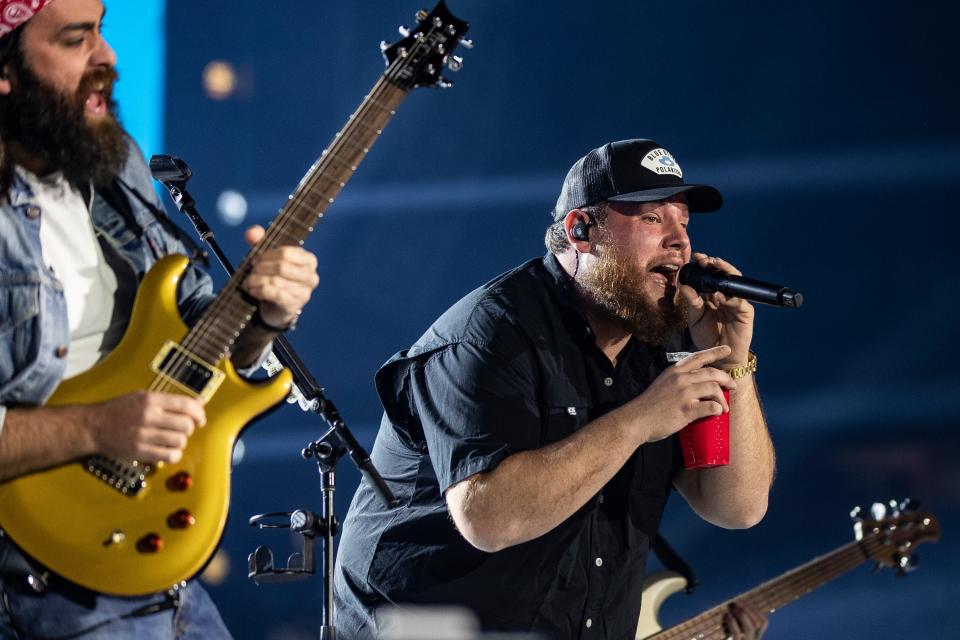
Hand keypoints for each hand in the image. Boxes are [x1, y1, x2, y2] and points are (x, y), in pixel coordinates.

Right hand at [87, 391, 205, 462]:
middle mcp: (147, 416)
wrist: (94, 426)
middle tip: (184, 429)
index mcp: (150, 400)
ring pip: (180, 441)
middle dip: (191, 428)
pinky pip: (170, 456)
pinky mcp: (139, 451)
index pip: (186, 405)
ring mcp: (143, 435)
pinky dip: (174, 454)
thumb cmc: (120, 410)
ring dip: (181, 441)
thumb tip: (200, 402)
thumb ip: (171, 400)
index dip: (199, 412)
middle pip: (186, 424)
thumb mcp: (143, 397)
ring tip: (173, 439)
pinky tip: (168, 450)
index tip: (200, 418)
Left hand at [242, 225, 319, 328]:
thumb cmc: (274, 277)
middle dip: (260, 269)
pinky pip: (275, 294)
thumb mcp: (267, 257)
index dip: (266, 255)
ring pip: (275, 281)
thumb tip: (252, 232)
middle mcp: (311, 276)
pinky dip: (259, 291)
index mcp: (309, 260)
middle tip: (250, 272)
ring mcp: (305, 292)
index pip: (285, 253)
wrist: (277, 307)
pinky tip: (253, 291)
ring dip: (256, 281)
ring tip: (248, 282)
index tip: (254, 260)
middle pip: (281, 267)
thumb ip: (259, 241)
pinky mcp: (295, 305)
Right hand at [627, 346, 735, 442]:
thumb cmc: (649, 405)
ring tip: (724, 407)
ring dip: (723, 398)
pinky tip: (716, 413)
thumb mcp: (663, 383)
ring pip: (714, 388)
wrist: (637, 419)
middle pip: (712, 373)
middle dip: (726, 379)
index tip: (727, 349)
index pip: (698, 357)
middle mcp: (680, 378)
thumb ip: (678, 380)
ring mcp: (684, 393)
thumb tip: (697, 385)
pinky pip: (710, 406)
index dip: (714, 352)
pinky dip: (717, 409)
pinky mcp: (686, 409)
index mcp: (675, 371)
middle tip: (733, 385)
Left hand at [679, 253, 754, 365]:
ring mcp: (736, 302)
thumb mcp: (694, 319)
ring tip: (714, 267)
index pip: (710, 276)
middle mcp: (725, 296)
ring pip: (734, 283)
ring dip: (724, 274)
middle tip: (705, 259)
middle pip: (724, 275)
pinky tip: (719, 295)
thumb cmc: (707, 337)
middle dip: (716, 264)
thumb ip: (691, 303)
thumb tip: (684, 287)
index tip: (696, 257)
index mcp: (712, 295)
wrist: (720, 357)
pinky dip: (730, 297)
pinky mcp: (745, 312)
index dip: (705, 265)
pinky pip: (739, 301)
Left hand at [722, 601, 768, 638]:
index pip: (763, 622)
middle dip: (748, 609)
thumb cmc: (727, 638)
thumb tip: (733, 605)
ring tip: (731, 608)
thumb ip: (736, 623)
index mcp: (754, 637)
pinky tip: (726, 616)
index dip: (755, 610)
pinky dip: (732, 622)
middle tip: (735, 602)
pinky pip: (737, 633)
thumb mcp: (732, 632)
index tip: (743, 601)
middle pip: (759, 623)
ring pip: (751, 628)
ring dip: (741, 614)